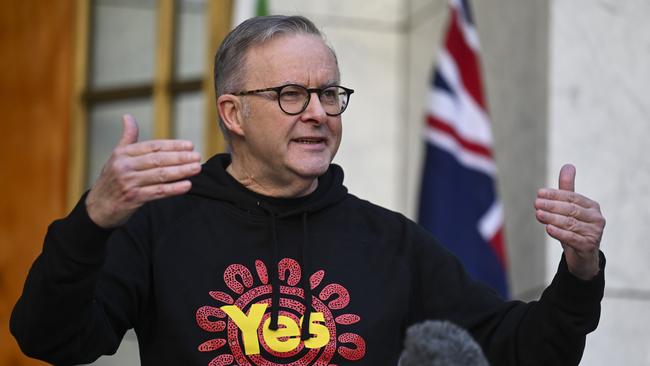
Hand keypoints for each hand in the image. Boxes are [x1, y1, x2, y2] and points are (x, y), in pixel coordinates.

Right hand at [85, 114, 201, 227]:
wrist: (97, 208)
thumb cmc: (111, 180)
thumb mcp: (116, 157)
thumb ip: (127, 138)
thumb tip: (128, 116)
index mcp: (123, 154)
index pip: (153, 146)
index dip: (173, 145)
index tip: (190, 145)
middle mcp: (125, 166)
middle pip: (158, 159)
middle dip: (180, 158)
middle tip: (197, 156)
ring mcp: (128, 182)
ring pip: (160, 175)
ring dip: (180, 171)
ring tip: (197, 168)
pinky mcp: (132, 198)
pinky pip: (157, 192)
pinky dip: (174, 189)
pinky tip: (187, 185)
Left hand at [534, 164, 604, 279]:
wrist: (582, 257)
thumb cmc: (575, 229)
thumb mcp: (570, 209)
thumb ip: (567, 189)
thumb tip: (568, 165)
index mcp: (591, 206)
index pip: (572, 197)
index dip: (555, 194)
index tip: (539, 193)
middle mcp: (596, 218)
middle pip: (571, 209)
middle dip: (552, 206)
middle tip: (536, 203)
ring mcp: (595, 233)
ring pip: (571, 223)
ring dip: (552, 218)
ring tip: (538, 214)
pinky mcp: (589, 246)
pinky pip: (573, 238)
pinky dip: (560, 233)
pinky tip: (548, 229)